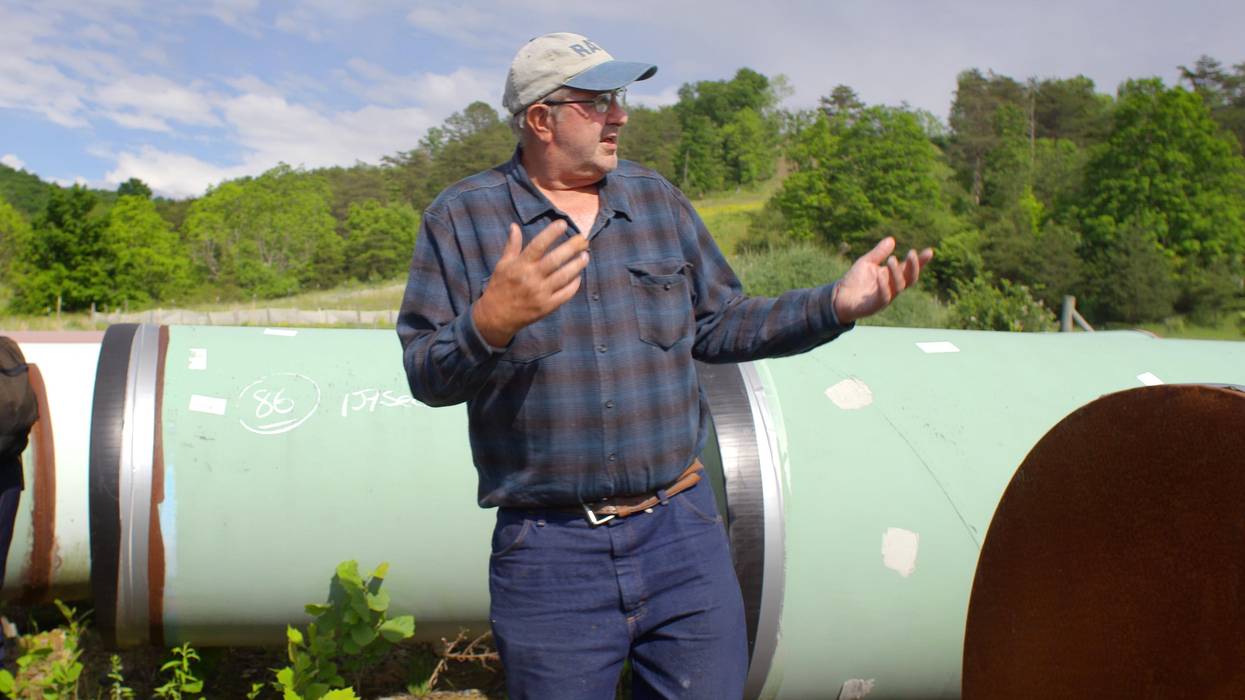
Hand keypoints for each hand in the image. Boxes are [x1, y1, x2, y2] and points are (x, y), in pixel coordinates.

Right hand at [473, 220, 589, 346]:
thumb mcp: (502, 265)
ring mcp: (540, 294)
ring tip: (585, 256)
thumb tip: (514, 226)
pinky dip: (574, 285)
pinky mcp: (546, 307)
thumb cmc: (500, 287)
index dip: (551, 233)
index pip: (538, 245)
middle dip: (571, 248)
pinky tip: (578, 276)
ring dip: (577, 265)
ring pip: (564, 276)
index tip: (563, 224)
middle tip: (583, 240)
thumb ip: (512, 246)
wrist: (496, 317)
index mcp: (520, 266)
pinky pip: (565, 294)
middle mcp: (531, 278)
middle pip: (555, 260)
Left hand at [833, 237, 933, 323]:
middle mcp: (892, 287)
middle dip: (913, 266)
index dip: (921, 262)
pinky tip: (881, 275)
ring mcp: (886, 297)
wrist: (838, 297)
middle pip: (910, 278)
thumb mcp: (867, 262)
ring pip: (898, 287)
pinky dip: (884, 286)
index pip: (909, 269)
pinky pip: (884, 297)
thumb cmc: (854, 280)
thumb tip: (891, 239)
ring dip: (896, 273)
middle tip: (911, 253)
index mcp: (892, 276)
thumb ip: (879, 253)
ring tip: (892, 259)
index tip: (929, 252)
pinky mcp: (875, 305)